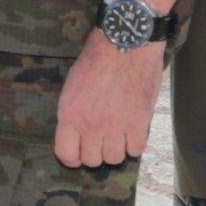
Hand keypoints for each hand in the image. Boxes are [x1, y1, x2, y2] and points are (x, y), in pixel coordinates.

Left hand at [54, 35, 161, 170]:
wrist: (126, 44)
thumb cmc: (97, 58)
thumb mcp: (72, 85)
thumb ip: (74, 111)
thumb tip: (77, 130)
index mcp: (70, 115)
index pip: (66, 154)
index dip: (73, 158)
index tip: (79, 153)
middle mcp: (91, 126)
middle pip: (92, 160)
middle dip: (96, 152)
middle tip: (102, 140)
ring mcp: (116, 127)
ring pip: (115, 159)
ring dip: (117, 149)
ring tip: (119, 135)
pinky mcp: (139, 123)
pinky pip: (136, 150)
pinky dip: (135, 144)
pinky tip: (134, 132)